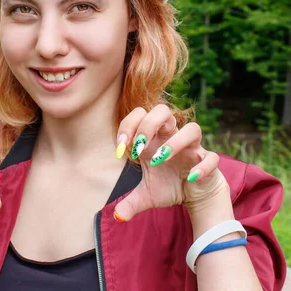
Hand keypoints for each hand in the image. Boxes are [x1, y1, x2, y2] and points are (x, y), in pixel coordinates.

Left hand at [113, 104, 229, 221]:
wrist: (196, 196)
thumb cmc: (170, 186)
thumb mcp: (147, 195)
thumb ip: (131, 202)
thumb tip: (117, 216)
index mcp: (154, 139)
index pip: (140, 115)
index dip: (128, 125)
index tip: (120, 149)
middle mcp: (172, 138)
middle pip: (163, 111)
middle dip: (148, 125)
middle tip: (138, 146)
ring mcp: (192, 149)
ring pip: (192, 129)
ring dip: (174, 143)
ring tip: (159, 159)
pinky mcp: (209, 162)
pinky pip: (211, 157)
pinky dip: (202, 166)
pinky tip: (190, 178)